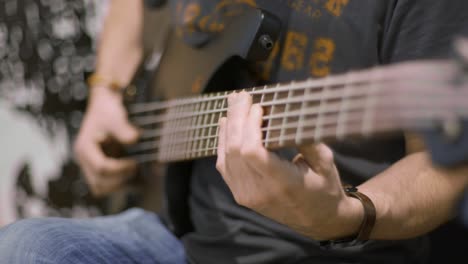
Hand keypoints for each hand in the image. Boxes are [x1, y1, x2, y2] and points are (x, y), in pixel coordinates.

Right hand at [74, 86, 138, 196]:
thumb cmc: (108, 111)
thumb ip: (123, 128)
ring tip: (134, 173)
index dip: (121, 169)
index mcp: (84, 148)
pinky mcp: (96, 170)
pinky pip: (105, 186)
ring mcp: (88, 166)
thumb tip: (134, 139)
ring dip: (119, 185)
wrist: (103, 107)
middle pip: (99, 183)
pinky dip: (118, 184)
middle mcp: (83, 160)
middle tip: (136, 168)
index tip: (135, 163)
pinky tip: (132, 174)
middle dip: (120, 179)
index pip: (101, 168)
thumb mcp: (115, 116)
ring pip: (100, 188)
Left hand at [216, 92, 362, 239]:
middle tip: (241, 96)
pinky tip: (227, 125)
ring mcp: (246, 195)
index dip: (250, 125)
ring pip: (226, 156)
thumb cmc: (325, 189)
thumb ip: (306, 139)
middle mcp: (259, 191)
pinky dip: (223, 142)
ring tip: (233, 104)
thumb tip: (285, 112)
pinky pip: (225, 165)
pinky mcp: (240, 195)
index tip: (258, 107)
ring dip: (228, 127)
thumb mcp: (324, 163)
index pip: (251, 151)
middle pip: (236, 150)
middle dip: (237, 118)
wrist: (318, 221)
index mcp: (282, 183)